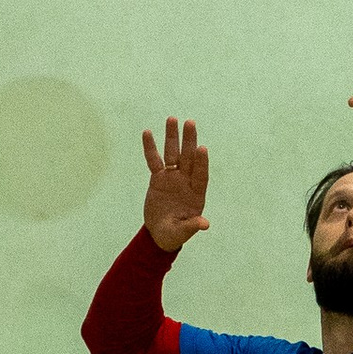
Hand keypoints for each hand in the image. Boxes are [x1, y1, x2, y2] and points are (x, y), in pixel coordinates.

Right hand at [139, 117, 209, 253]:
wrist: (161, 234)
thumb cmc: (175, 235)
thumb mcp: (182, 232)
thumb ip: (192, 226)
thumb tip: (205, 224)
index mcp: (196, 194)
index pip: (200, 174)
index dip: (201, 162)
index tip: (202, 148)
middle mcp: (186, 182)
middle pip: (188, 158)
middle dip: (189, 140)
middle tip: (190, 122)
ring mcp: (172, 178)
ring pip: (172, 154)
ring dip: (172, 137)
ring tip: (172, 119)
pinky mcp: (158, 179)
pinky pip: (154, 161)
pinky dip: (150, 148)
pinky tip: (148, 132)